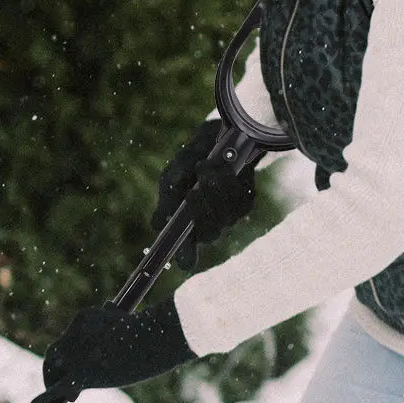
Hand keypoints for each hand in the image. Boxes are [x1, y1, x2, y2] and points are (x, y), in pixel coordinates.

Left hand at [31, 299, 195, 402]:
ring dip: (54, 381)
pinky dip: (43, 397)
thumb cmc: (144, 331)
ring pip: (54, 369)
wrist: (149, 341)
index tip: (84, 362)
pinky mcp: (80, 376)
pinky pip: (56, 389)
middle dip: (58, 368)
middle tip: (70, 382)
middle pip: (55, 353)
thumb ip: (113, 315)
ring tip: (67, 395)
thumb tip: (109, 307)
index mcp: (81, 318)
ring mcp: (74, 356)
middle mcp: (72, 336)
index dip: (72, 353)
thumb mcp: (126, 319)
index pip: (69, 336)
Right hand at [152, 120, 256, 269]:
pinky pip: (240, 200)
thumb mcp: (173, 173)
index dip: (187, 256)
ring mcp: (228, 217)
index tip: (185, 262)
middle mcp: (207, 226)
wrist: (217, 139)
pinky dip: (229, 181)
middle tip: (191, 191)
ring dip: (215, 191)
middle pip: (209, 233)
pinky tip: (221, 165)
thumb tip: (158, 223)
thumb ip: (168, 195)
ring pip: (226, 216)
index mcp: (185, 226)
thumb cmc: (189, 162)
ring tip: (203, 168)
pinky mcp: (245, 204)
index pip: (186, 251)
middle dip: (201, 211)